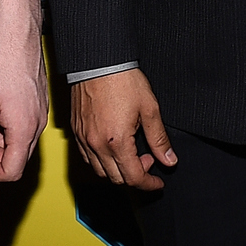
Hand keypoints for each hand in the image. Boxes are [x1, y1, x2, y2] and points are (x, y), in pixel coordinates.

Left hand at [0, 19, 48, 180]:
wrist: (16, 38)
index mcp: (24, 130)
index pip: (12, 172)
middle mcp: (37, 125)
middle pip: (18, 160)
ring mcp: (40, 114)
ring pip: (21, 144)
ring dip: (1, 142)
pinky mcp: (39, 105)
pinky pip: (25, 128)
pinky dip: (9, 128)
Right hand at [74, 69, 175, 189]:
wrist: (99, 62)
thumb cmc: (124, 81)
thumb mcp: (150, 109)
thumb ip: (159, 139)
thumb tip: (169, 161)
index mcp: (116, 142)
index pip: (133, 177)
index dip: (148, 184)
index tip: (157, 183)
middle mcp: (96, 145)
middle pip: (116, 178)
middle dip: (135, 175)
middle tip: (147, 159)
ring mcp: (84, 139)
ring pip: (100, 171)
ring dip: (117, 170)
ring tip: (131, 152)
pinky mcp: (76, 132)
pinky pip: (87, 158)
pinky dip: (101, 161)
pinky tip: (113, 148)